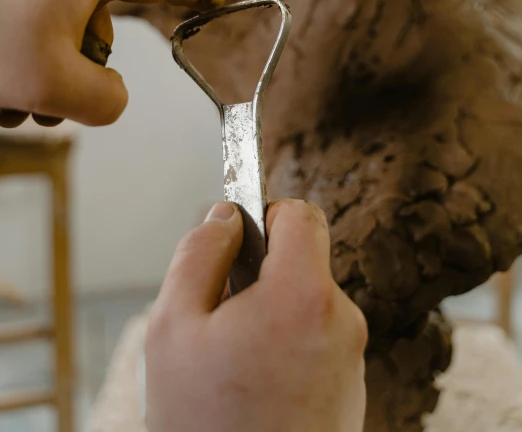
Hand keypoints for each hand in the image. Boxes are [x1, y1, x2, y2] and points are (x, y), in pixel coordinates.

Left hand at [0, 0, 222, 126]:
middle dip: (76, 71)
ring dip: (41, 73)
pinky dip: (16, 58)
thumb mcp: (55, 86)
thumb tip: (110, 93)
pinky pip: (24, 23)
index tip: (215, 0)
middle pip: (96, 26)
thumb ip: (106, 101)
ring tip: (6, 93)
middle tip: (41, 98)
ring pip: (54, 33)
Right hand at [146, 199, 366, 431]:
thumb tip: (224, 216)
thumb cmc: (205, 425)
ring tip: (235, 364)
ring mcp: (352, 358)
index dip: (265, 214)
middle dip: (262, 274)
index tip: (239, 237)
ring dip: (272, 314)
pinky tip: (257, 387)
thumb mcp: (173, 327)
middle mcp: (342, 321)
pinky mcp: (352, 389)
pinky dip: (290, 347)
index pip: (301, 214)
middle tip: (221, 317)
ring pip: (307, 303)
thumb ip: (199, 254)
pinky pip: (318, 341)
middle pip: (302, 261)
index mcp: (303, 294)